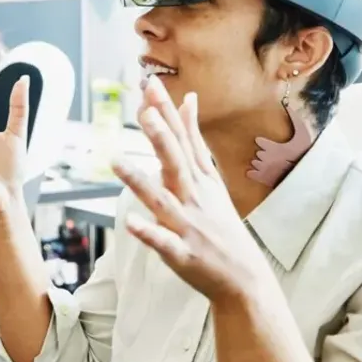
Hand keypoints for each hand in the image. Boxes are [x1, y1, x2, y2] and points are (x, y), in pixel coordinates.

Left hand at [112, 76, 276, 306]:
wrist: (244, 278)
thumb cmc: (220, 224)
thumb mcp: (210, 177)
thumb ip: (193, 140)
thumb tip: (188, 100)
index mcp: (199, 178)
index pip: (182, 138)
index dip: (166, 111)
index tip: (150, 83)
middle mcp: (194, 197)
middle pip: (175, 162)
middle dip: (160, 136)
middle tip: (144, 110)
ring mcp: (187, 225)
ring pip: (161, 199)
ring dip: (140, 180)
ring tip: (116, 161)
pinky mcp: (181, 253)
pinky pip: (162, 242)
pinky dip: (149, 233)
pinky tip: (132, 223)